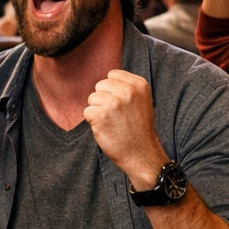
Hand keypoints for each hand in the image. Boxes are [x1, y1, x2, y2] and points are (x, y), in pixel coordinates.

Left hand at [84, 70, 169, 190]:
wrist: (141, 154)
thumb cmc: (138, 128)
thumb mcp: (141, 101)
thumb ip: (126, 87)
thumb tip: (105, 79)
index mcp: (139, 85)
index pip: (112, 75)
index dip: (112, 90)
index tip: (121, 104)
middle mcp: (127, 91)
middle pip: (100, 85)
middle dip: (104, 99)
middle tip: (116, 116)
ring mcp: (114, 103)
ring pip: (92, 98)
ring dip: (98, 111)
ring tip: (112, 122)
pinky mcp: (101, 115)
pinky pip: (87, 112)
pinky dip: (93, 122)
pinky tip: (106, 129)